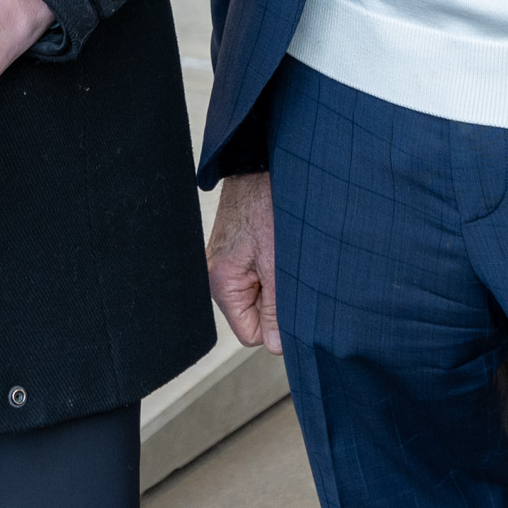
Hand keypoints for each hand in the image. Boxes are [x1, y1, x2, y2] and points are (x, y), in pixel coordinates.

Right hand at [206, 170, 278, 348]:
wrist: (262, 161)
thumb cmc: (268, 203)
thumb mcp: (280, 264)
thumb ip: (278, 309)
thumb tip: (279, 346)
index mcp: (221, 283)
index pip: (251, 334)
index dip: (276, 322)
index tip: (290, 295)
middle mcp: (217, 274)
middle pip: (255, 315)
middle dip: (277, 299)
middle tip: (290, 268)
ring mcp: (227, 260)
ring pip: (262, 293)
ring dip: (279, 280)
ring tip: (285, 252)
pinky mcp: (238, 248)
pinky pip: (260, 273)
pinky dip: (274, 264)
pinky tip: (279, 243)